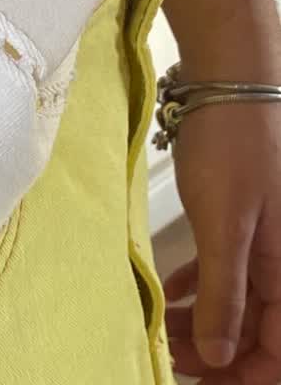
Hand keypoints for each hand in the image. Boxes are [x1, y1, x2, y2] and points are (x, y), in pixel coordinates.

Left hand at [165, 101, 280, 382]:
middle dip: (216, 352)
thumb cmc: (234, 144)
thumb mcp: (224, 226)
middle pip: (261, 333)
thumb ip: (225, 293)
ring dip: (205, 319)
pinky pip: (234, 267)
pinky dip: (206, 284)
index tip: (197, 381)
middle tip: (166, 354)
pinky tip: (174, 290)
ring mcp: (271, 238)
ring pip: (243, 299)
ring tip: (160, 326)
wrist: (235, 75)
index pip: (278, 355)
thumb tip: (219, 355)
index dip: (240, 377)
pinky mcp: (249, 213)